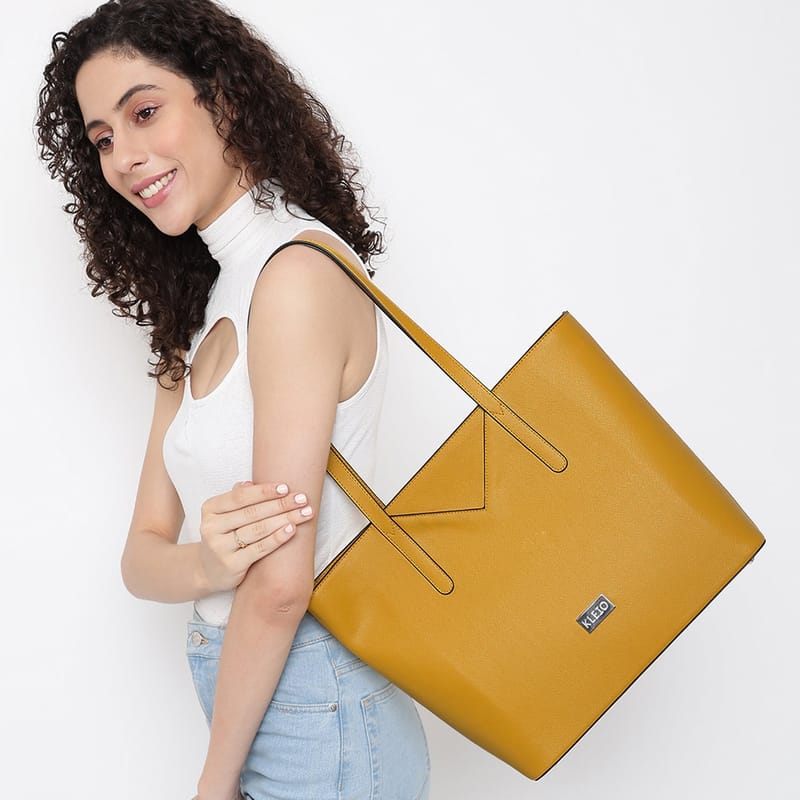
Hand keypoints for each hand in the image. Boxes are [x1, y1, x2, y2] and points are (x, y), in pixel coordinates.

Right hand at [198, 480, 313, 592]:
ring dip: (285, 519)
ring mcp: (220, 547)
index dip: (264, 491)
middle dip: (281, 504)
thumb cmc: (225, 536)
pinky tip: (292, 529)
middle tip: (303, 499)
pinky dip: (277, 538)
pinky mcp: (231, 565)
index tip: (286, 487)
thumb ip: (237, 497)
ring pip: (258, 529)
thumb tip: (252, 482)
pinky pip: (259, 548)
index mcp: (210, 509)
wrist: (209, 571)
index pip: (240, 496)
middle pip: (252, 512)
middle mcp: (211, 527)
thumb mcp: (225, 515)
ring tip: (304, 513)